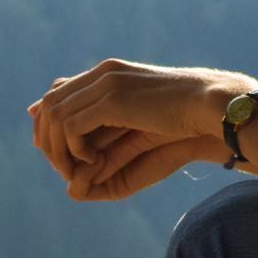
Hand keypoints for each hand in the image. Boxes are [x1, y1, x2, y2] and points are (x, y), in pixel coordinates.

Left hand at [26, 58, 248, 187]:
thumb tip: (74, 184)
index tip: (49, 150)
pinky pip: (71, 126)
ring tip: (77, 172)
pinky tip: (95, 163)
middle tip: (63, 169)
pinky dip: (74, 149)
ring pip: (55, 116)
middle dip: (48, 139)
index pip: (59, 90)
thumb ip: (107, 145)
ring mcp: (106, 82)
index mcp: (110, 73)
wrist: (210, 106)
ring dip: (59, 149)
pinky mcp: (112, 98)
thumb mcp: (138, 130)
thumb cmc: (183, 122)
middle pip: (50, 103)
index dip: (47, 121)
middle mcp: (103, 74)